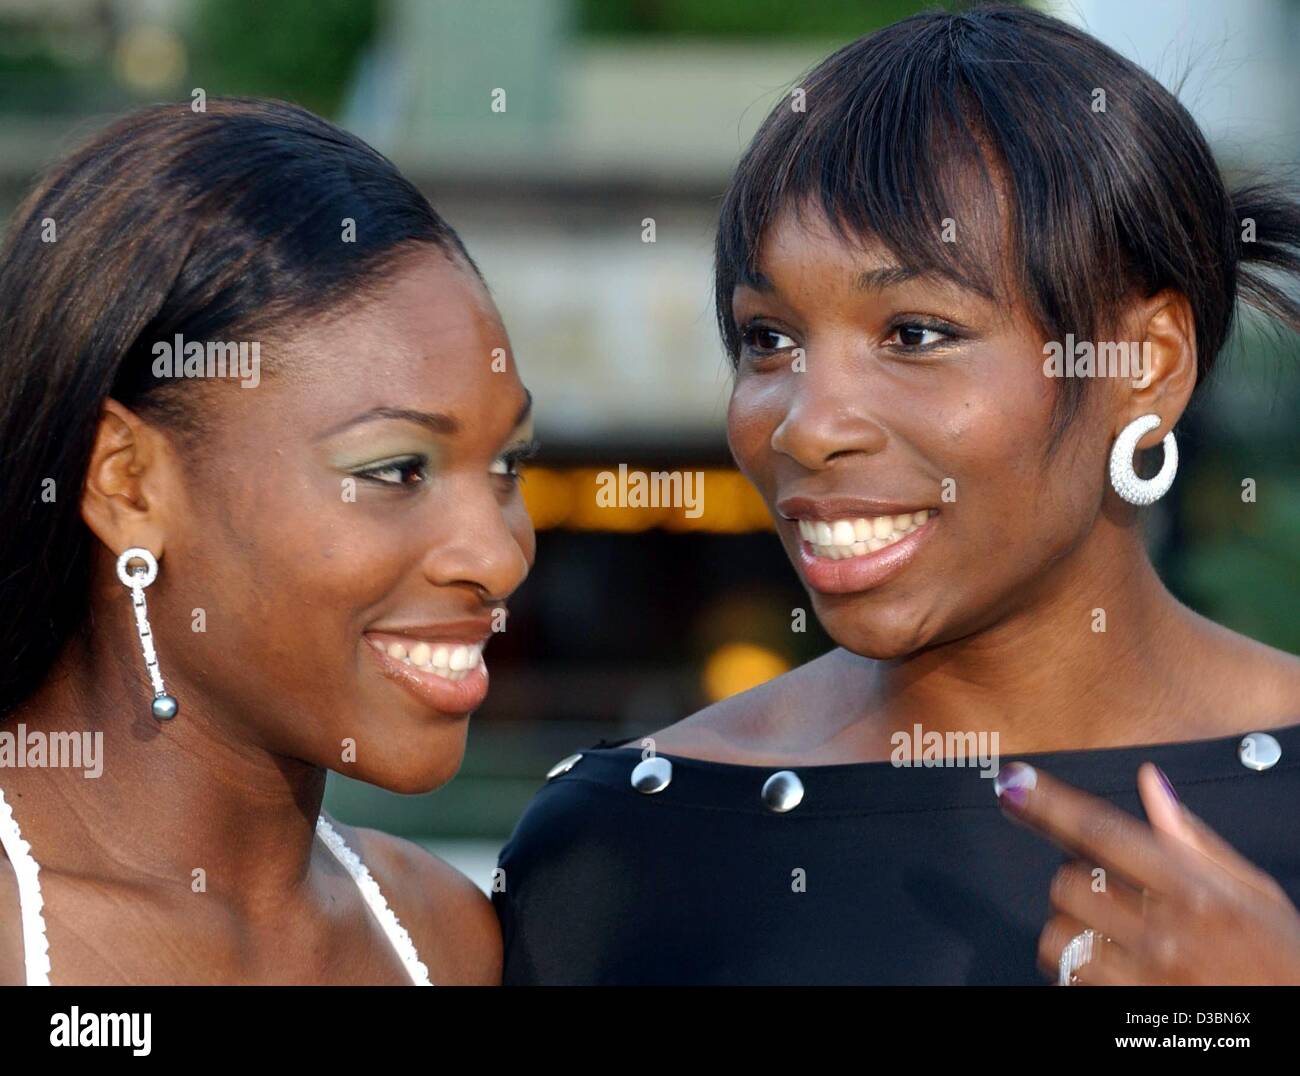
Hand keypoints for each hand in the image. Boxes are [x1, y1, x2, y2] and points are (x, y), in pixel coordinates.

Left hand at [994, 760, 1299, 983]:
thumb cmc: (1284, 963)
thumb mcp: (1254, 893)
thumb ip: (1193, 839)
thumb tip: (1151, 784)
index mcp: (1196, 891)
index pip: (1103, 831)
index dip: (1050, 803)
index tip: (1015, 784)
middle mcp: (1166, 931)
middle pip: (1069, 882)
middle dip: (1081, 884)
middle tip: (1115, 898)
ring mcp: (1146, 976)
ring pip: (1061, 933)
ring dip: (1075, 930)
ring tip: (1115, 937)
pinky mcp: (1129, 1010)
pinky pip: (1071, 978)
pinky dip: (1081, 969)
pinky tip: (1117, 969)